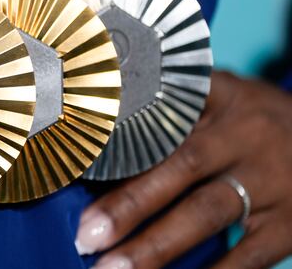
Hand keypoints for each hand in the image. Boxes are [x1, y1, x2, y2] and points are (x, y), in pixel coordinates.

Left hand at [75, 71, 291, 268]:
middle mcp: (244, 135)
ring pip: (205, 212)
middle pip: (180, 166)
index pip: (165, 110)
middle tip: (86, 236)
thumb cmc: (256, 123)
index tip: (81, 160)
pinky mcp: (290, 221)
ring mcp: (270, 178)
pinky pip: (250, 253)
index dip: (123, 133)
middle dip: (129, 204)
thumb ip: (172, 114)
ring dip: (156, 245)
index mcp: (220, 97)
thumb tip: (101, 152)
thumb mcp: (223, 100)